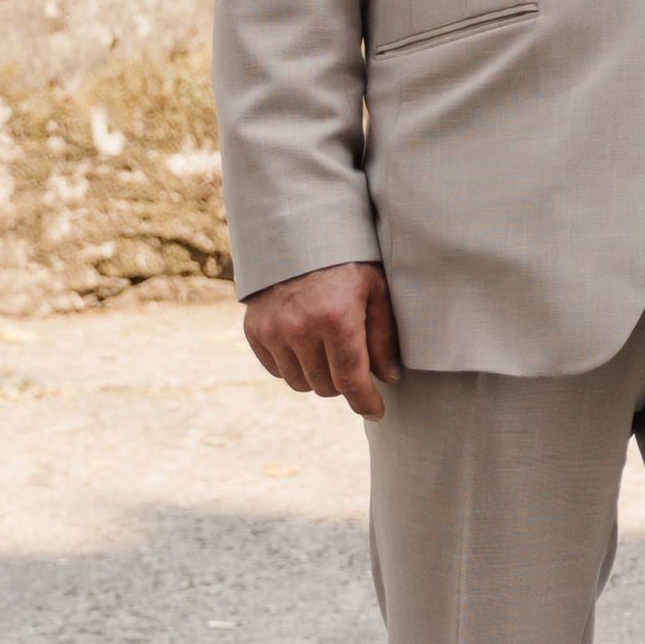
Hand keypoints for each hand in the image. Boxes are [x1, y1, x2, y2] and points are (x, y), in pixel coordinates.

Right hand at [242, 261, 402, 419]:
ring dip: (319, 376)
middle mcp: (300, 328)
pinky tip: (306, 344)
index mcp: (336, 318)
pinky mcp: (254, 330)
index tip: (377, 411)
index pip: (352, 381)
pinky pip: (277, 370)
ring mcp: (273, 331)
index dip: (366, 402)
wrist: (296, 232)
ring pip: (301, 383)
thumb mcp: (376, 289)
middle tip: (355, 363)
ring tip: (330, 350)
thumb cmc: (347, 260)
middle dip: (345, 383)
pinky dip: (294, 365)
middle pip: (326, 387)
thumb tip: (390, 378)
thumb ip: (383, 337)